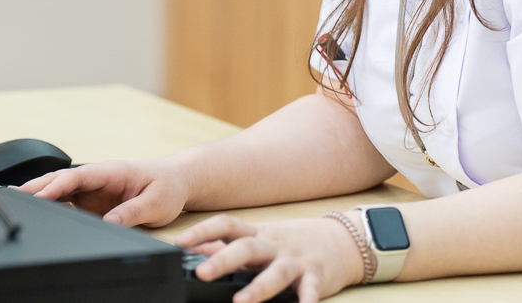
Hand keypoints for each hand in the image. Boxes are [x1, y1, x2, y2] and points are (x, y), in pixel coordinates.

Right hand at [18, 159, 190, 227]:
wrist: (176, 183)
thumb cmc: (168, 187)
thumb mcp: (155, 203)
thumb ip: (130, 213)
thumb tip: (107, 224)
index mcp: (112, 171)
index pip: (78, 175)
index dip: (56, 184)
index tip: (38, 193)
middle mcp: (100, 178)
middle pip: (63, 180)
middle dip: (38, 186)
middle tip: (13, 196)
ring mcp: (95, 189)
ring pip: (63, 190)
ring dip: (42, 196)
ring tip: (19, 203)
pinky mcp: (95, 200)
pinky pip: (71, 202)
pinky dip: (54, 206)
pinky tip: (42, 214)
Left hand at [174, 214, 365, 302]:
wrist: (341, 241)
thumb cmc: (293, 242)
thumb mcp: (261, 238)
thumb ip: (230, 244)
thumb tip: (196, 246)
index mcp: (258, 234)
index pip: (227, 225)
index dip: (203, 230)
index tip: (180, 241)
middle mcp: (274, 245)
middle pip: (246, 247)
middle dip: (223, 260)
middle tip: (200, 272)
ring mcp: (295, 260)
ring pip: (276, 272)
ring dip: (259, 288)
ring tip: (241, 302)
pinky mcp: (316, 276)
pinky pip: (309, 290)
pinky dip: (305, 301)